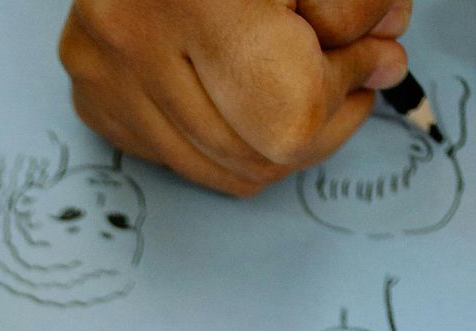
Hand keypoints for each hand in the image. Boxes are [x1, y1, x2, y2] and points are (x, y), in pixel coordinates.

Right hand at [59, 0, 410, 193]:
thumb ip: (359, 5)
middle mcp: (132, 42)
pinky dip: (220, 130)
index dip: (341, 94)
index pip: (288, 118)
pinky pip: (175, 154)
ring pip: (216, 169)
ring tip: (301, 75)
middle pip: (253, 156)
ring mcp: (102, 75)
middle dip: (317, 120)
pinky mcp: (92, 93)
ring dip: (274, 137)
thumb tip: (383, 67)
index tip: (369, 57)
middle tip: (348, 70)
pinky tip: (235, 79)